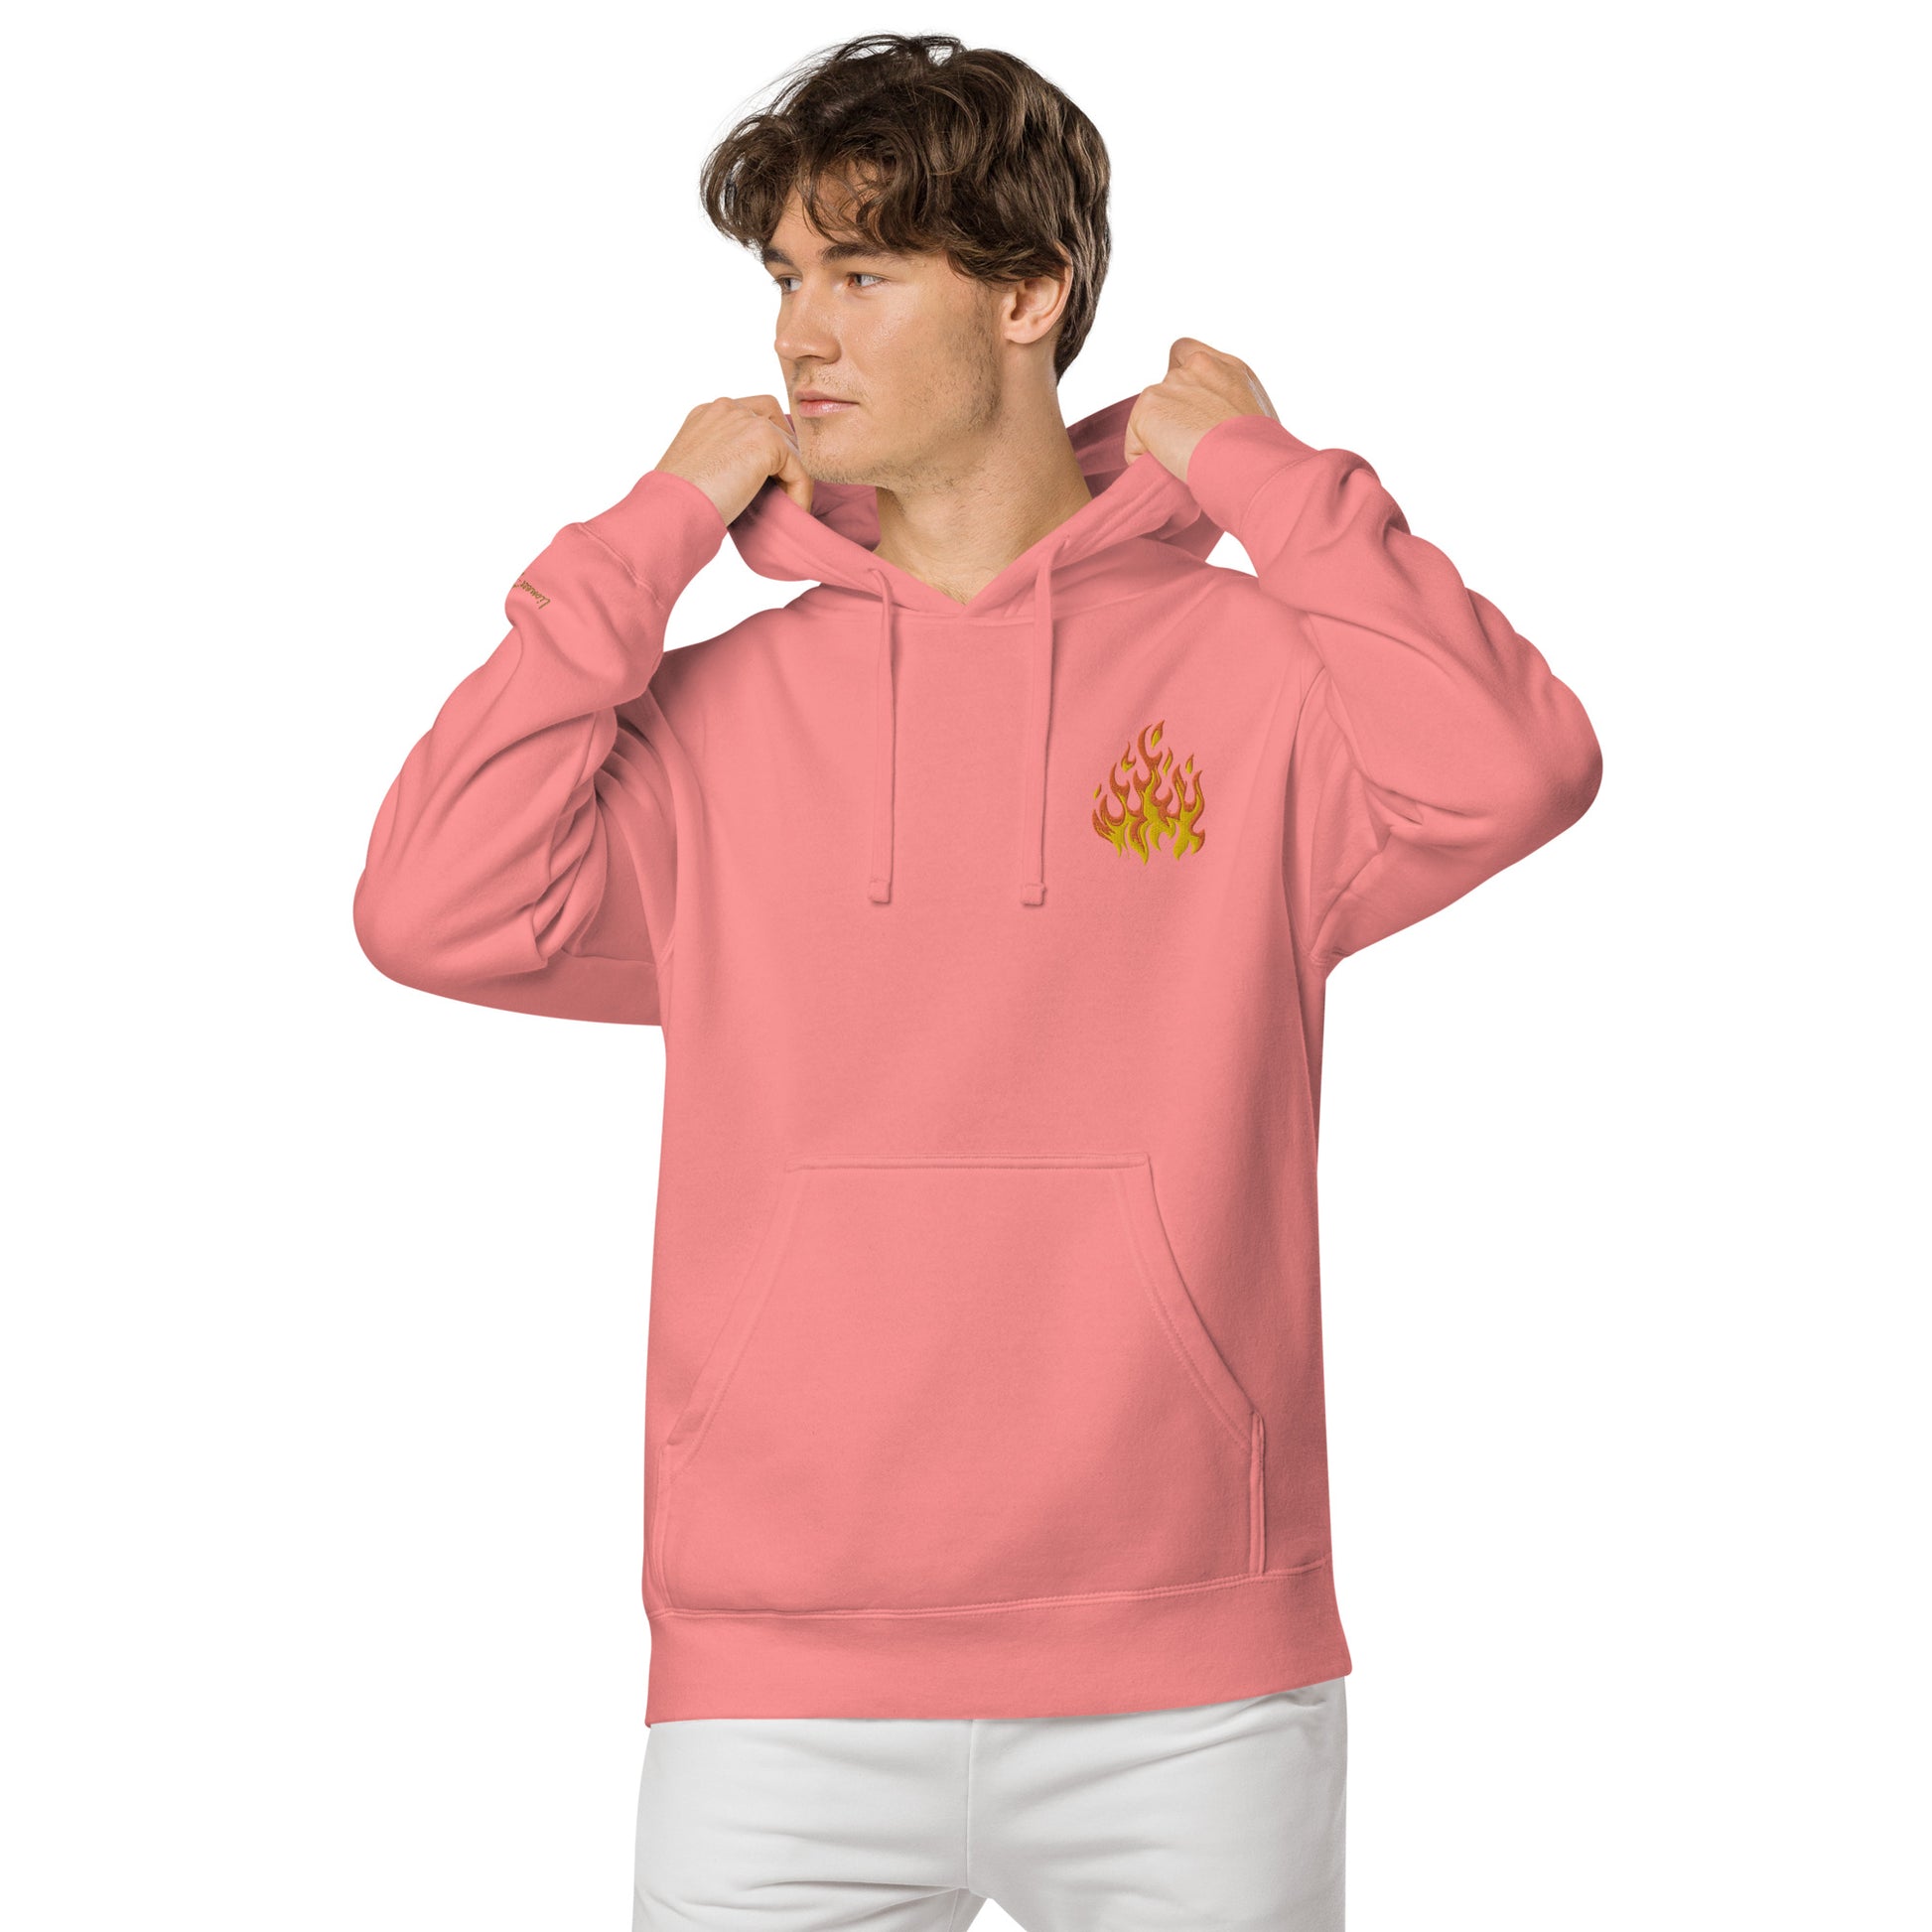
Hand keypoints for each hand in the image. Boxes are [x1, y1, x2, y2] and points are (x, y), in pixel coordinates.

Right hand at [654, 396, 813, 522]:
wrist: (670, 510)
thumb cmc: (678, 503)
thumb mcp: (700, 469)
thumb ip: (725, 457)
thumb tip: (754, 475)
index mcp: (708, 414)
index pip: (752, 416)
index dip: (767, 446)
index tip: (769, 481)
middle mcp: (727, 408)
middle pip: (776, 422)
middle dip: (784, 455)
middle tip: (784, 490)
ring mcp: (746, 420)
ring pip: (790, 447)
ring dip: (792, 478)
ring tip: (787, 507)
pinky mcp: (765, 441)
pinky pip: (800, 468)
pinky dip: (801, 492)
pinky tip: (793, 512)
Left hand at [1123, 340, 1278, 481]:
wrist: (1249, 459)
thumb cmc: (1263, 452)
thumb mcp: (1259, 416)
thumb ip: (1232, 406)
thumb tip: (1223, 428)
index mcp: (1228, 367)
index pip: (1188, 354)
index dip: (1181, 382)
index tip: (1188, 410)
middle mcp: (1199, 367)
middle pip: (1166, 387)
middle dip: (1170, 414)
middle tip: (1185, 445)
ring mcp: (1172, 384)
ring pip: (1150, 416)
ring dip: (1158, 439)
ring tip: (1181, 462)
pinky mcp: (1149, 405)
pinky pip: (1135, 443)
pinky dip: (1144, 460)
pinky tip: (1168, 470)